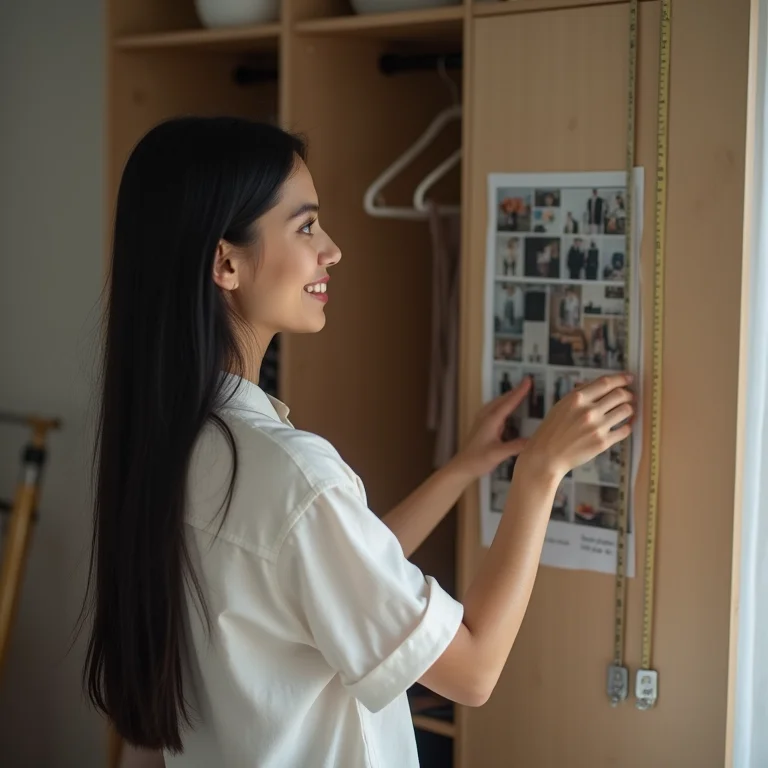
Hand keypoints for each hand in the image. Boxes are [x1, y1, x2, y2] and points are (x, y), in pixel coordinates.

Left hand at [454, 377, 531, 478]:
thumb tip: (533, 440)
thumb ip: (515, 447)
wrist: (461, 467)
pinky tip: (507, 409)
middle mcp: (486, 417)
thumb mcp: (498, 454)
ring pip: (498, 404)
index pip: (508, 402)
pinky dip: (504, 405)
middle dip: (515, 390)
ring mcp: (482, 421)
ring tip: (520, 391)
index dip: (520, 391)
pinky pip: (495, 410)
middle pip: (503, 399)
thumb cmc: (477, 460)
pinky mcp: (482, 427)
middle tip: (527, 382)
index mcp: (490, 420)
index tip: (528, 380)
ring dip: (509, 396)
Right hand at [518, 373, 633, 482]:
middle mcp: (588, 411)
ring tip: (628, 410)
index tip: (629, 378)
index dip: (620, 378)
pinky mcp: (602, 443)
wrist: (547, 455)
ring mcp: (597, 427)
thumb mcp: (561, 405)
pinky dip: (627, 426)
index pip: (605, 383)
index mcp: (577, 399)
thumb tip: (600, 384)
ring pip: (626, 411)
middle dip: (628, 394)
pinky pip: (624, 430)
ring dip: (630, 408)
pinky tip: (624, 425)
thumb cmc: (552, 430)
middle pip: (619, 395)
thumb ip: (580, 393)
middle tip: (630, 396)